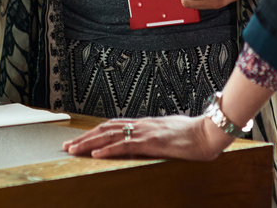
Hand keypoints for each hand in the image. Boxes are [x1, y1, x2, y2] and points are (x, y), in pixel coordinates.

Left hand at [63, 114, 229, 160]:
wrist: (208, 132)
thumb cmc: (194, 134)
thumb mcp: (170, 134)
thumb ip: (157, 136)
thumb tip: (149, 142)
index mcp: (145, 124)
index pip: (114, 125)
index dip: (95, 131)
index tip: (80, 138)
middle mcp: (141, 125)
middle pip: (106, 129)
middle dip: (85, 137)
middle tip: (68, 145)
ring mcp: (145, 132)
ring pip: (110, 135)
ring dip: (89, 143)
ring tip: (74, 150)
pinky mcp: (151, 142)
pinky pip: (125, 145)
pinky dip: (108, 148)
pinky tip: (96, 153)